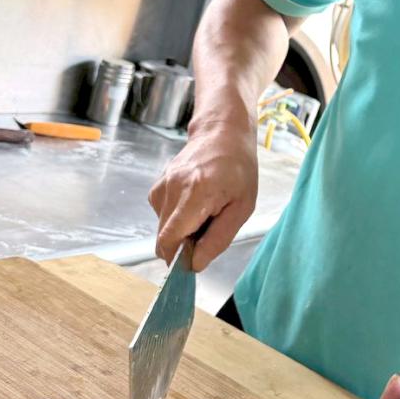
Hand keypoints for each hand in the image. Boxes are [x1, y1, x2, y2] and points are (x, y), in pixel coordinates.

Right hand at [148, 116, 257, 270]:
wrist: (222, 134)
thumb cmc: (239, 170)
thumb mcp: (242, 208)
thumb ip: (218, 239)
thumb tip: (195, 264)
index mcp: (195, 194)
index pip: (169, 239)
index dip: (177, 258)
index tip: (194, 259)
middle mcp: (172, 188)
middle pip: (164, 238)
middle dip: (183, 245)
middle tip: (207, 230)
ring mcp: (161, 185)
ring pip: (162, 228)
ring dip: (180, 230)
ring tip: (204, 212)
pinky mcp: (157, 185)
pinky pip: (162, 215)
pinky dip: (176, 218)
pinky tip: (193, 203)